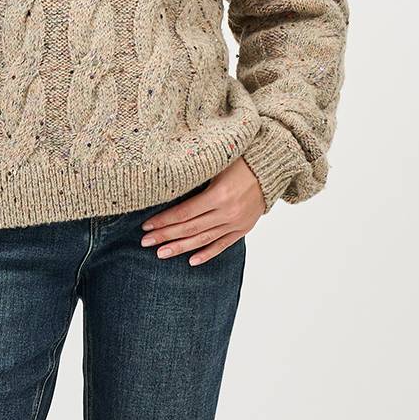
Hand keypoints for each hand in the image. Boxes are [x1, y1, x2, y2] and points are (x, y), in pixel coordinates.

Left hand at [140, 158, 267, 264]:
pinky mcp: (244, 228)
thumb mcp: (217, 162)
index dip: (163, 220)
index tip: (146, 226)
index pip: (184, 213)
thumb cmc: (242, 158)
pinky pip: (223, 244)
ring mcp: (236, 222)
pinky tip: (191, 261)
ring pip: (203, 239)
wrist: (272, 166)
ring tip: (161, 254)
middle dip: (165, 236)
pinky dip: (207, 254)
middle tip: (145, 242)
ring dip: (180, 248)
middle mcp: (228, 212)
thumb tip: (165, 187)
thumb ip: (195, 177)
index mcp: (219, 194)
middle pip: (189, 228)